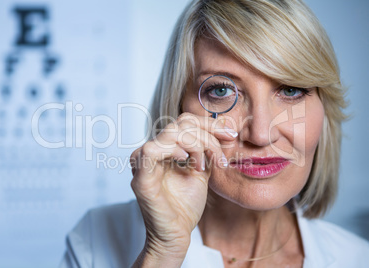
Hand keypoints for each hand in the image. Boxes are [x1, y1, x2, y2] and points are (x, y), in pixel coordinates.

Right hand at [130, 113, 237, 265]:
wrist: (177, 234)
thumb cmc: (185, 206)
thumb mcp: (202, 170)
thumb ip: (207, 149)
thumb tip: (224, 126)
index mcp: (163, 149)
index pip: (184, 122)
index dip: (209, 124)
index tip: (230, 134)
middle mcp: (151, 151)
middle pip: (180, 124)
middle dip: (207, 135)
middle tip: (221, 156)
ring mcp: (142, 163)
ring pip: (171, 133)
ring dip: (196, 145)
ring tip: (204, 166)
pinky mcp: (140, 177)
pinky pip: (152, 150)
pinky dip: (173, 150)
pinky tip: (187, 160)